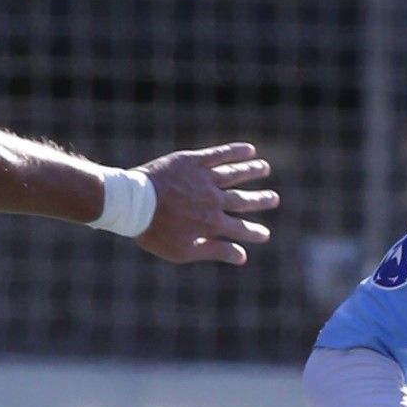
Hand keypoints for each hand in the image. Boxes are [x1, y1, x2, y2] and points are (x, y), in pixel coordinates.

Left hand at [130, 143, 278, 265]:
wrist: (132, 204)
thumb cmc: (155, 231)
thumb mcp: (183, 250)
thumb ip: (215, 251)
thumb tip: (242, 257)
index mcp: (212, 224)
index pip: (240, 229)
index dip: (254, 232)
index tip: (265, 234)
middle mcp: (213, 200)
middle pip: (243, 200)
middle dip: (260, 200)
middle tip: (274, 198)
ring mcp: (204, 179)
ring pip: (236, 173)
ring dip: (253, 171)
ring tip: (265, 168)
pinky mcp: (193, 162)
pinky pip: (220, 154)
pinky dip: (236, 152)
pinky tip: (249, 150)